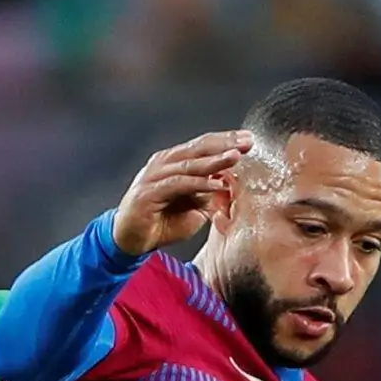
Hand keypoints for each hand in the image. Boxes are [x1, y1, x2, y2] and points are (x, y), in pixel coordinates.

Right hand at [113, 130, 252, 257]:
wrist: (132, 240)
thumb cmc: (162, 223)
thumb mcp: (194, 207)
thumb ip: (210, 195)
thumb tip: (231, 186)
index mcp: (174, 161)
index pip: (203, 145)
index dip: (226, 141)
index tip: (249, 139)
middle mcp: (164, 163)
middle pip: (198, 148)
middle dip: (225, 144)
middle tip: (247, 141)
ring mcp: (154, 175)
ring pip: (190, 164)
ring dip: (214, 160)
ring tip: (236, 157)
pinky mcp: (149, 192)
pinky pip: (178, 184)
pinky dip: (198, 183)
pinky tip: (215, 184)